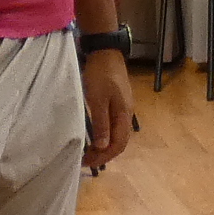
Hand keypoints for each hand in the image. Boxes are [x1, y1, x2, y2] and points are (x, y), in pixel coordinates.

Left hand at [81, 46, 137, 170]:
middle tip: (86, 160)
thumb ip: (102, 124)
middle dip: (104, 155)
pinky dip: (105, 136)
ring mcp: (124, 109)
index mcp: (123, 115)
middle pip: (120, 143)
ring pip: (117, 135)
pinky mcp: (119, 103)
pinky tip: (96, 136)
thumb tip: (103, 147)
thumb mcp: (97, 100)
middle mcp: (127, 115)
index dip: (104, 157)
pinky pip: (115, 127)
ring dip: (105, 146)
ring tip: (89, 151)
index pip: (118, 145)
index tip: (88, 162)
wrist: (106, 52)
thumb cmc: (100, 75)